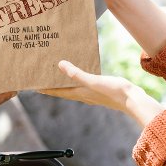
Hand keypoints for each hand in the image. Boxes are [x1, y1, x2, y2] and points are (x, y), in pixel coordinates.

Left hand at [40, 61, 164, 127]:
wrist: (133, 100)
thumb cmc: (113, 91)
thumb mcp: (93, 81)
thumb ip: (77, 74)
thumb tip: (60, 65)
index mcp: (79, 93)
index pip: (56, 92)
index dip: (44, 89)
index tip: (33, 85)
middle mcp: (82, 95)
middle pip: (62, 90)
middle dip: (51, 85)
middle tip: (41, 77)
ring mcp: (91, 93)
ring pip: (71, 88)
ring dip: (63, 82)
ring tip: (56, 74)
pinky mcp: (99, 90)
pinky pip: (82, 84)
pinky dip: (76, 79)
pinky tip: (78, 73)